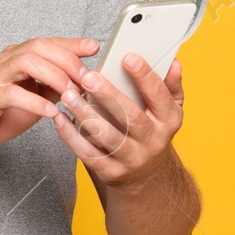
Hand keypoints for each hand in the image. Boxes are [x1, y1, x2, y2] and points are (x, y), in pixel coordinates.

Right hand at [0, 37, 99, 165]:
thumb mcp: (33, 99)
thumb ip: (52, 87)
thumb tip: (81, 83)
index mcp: (14, 58)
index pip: (46, 42)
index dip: (71, 43)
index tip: (94, 46)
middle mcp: (3, 61)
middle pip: (38, 47)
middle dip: (66, 60)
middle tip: (86, 78)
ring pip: (25, 63)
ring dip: (54, 77)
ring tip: (71, 94)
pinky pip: (11, 93)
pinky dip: (34, 101)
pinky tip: (50, 111)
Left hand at [52, 54, 184, 188]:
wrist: (146, 176)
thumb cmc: (152, 131)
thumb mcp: (168, 110)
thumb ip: (169, 85)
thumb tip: (174, 63)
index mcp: (169, 121)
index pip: (159, 96)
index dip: (145, 76)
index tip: (128, 57)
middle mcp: (153, 141)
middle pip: (130, 117)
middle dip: (108, 95)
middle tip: (88, 76)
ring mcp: (132, 159)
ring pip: (107, 136)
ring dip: (85, 115)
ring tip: (69, 95)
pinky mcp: (111, 172)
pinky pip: (88, 153)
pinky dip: (72, 136)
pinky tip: (60, 118)